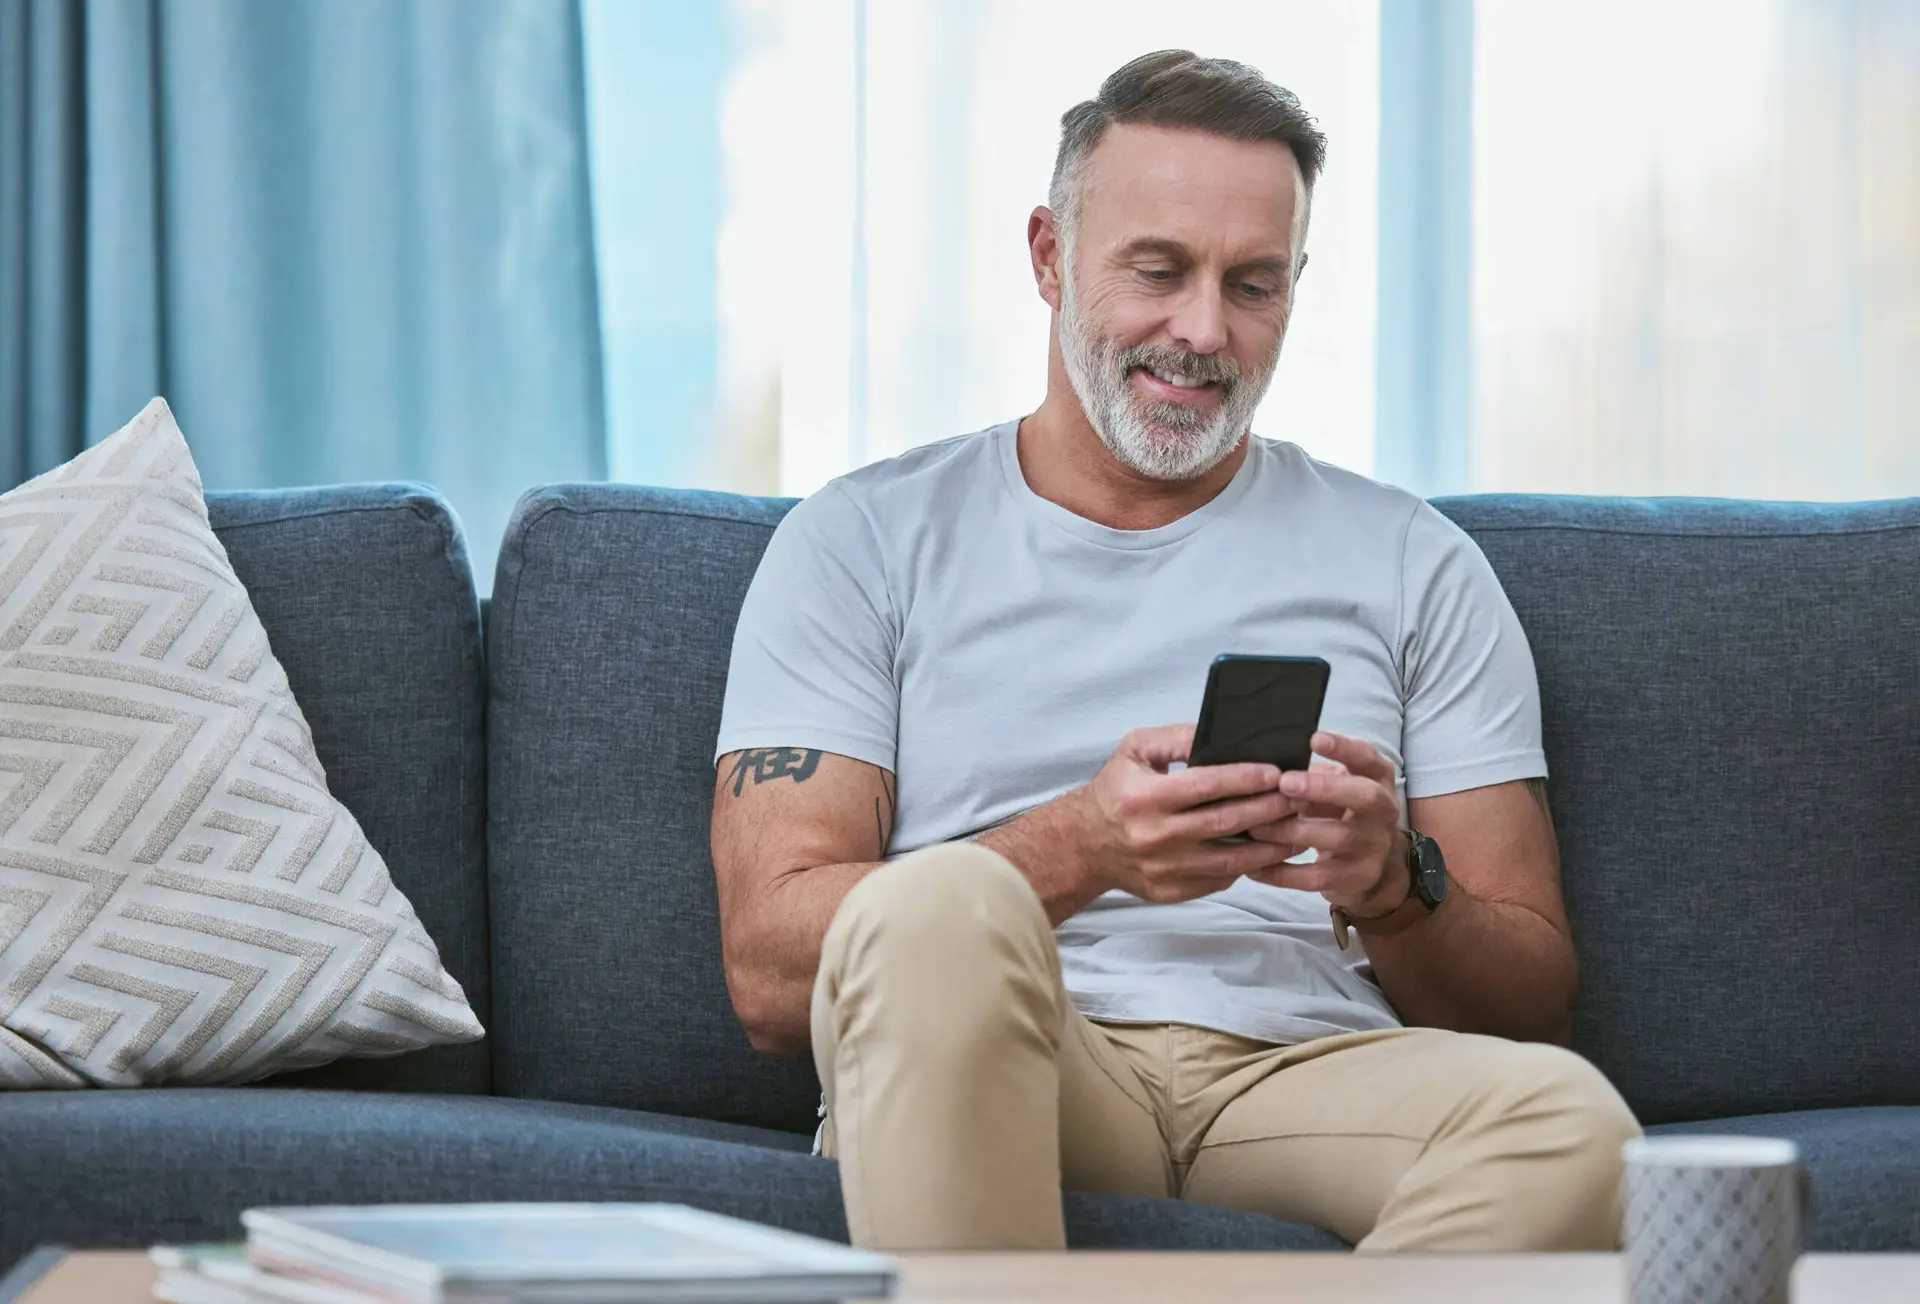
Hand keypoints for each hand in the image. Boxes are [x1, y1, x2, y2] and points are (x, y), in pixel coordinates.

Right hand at [1072, 725, 1300, 904]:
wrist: (1084, 844)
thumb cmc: (1116, 790)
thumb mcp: (1135, 750)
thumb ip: (1177, 738)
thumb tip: (1220, 735)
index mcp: (1145, 797)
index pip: (1207, 785)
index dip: (1246, 778)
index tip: (1277, 772)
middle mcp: (1154, 836)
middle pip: (1226, 822)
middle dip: (1269, 808)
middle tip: (1298, 796)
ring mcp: (1164, 869)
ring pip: (1231, 859)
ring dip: (1269, 845)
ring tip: (1296, 829)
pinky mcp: (1171, 891)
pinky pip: (1219, 880)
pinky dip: (1247, 866)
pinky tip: (1267, 851)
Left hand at [1245, 731, 1406, 914]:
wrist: (1367, 861)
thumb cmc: (1339, 810)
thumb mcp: (1334, 785)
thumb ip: (1311, 773)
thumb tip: (1265, 766)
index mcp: (1377, 779)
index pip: (1367, 758)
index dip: (1344, 748)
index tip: (1314, 738)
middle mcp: (1383, 810)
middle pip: (1363, 796)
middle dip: (1323, 788)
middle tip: (1284, 782)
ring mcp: (1375, 845)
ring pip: (1336, 838)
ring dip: (1292, 831)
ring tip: (1256, 827)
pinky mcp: (1359, 876)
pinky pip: (1318, 877)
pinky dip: (1284, 873)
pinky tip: (1255, 867)